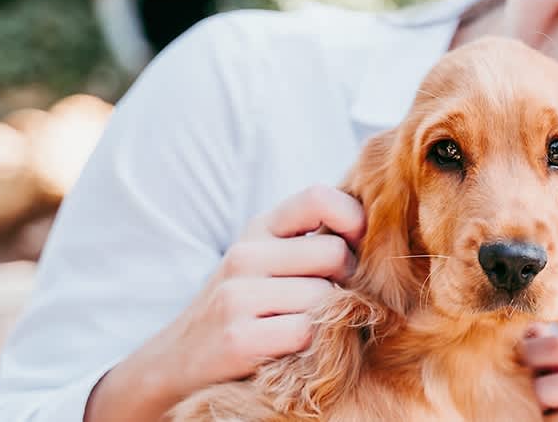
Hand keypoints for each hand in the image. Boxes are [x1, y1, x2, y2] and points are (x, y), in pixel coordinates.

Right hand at [85, 184, 364, 421]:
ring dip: (325, 318)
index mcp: (260, 229)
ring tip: (300, 327)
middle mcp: (245, 254)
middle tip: (328, 300)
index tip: (357, 246)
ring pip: (324, 297)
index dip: (353, 219)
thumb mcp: (269, 261)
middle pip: (334, 254)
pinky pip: (306, 332)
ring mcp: (237, 295)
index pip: (319, 197)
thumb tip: (380, 230)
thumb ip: (312, 241)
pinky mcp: (238, 338)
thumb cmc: (244, 308)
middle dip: (344, 281)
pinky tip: (287, 349)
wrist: (176, 361)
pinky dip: (309, 346)